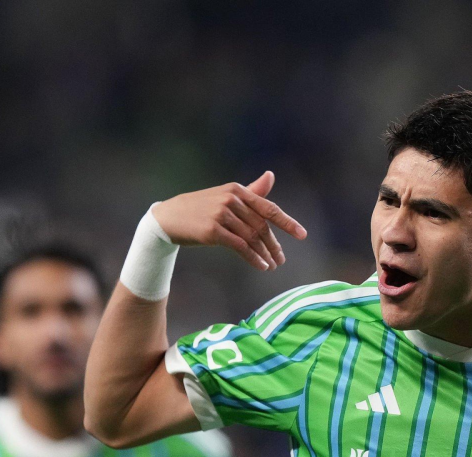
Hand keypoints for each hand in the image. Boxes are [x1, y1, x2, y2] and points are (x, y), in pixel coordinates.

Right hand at [152, 171, 307, 270]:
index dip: (287, 222)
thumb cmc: (200, 208)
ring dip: (265, 254)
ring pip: (252, 238)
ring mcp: (222, 214)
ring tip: (272, 265)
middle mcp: (231, 200)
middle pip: (261, 226)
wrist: (169, 217)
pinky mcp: (213, 230)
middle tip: (281, 260)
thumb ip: (251, 191)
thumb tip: (270, 176)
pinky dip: (254, 258)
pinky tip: (261, 266)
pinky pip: (241, 247)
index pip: (268, 208)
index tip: (302, 235)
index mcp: (237, 190)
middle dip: (274, 245)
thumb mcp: (226, 196)